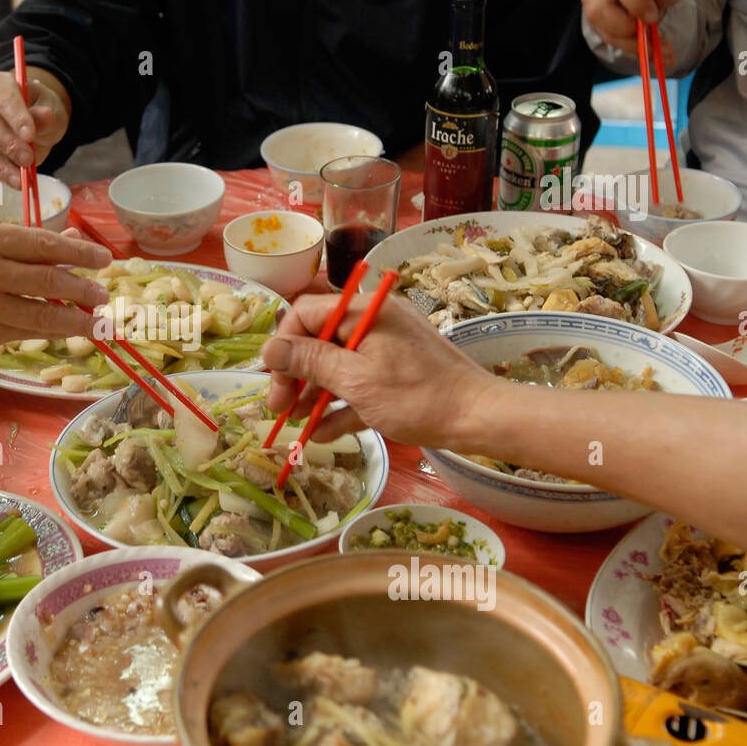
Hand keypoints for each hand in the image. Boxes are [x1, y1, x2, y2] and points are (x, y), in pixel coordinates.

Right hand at [0, 67, 69, 189]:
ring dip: (3, 165)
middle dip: (8, 145)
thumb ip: (45, 113)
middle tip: (29, 160)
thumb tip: (45, 116)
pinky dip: (1, 173)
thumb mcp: (49, 106)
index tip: (30, 135)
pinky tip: (16, 182)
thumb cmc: (40, 107)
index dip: (15, 117)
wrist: (34, 119)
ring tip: (23, 179)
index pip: (3, 98)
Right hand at [0, 224, 113, 356]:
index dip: (78, 253)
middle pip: (48, 279)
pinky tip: (63, 330)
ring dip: (76, 319)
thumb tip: (71, 242)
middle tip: (104, 294)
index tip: (102, 259)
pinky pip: (22, 333)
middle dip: (84, 289)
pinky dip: (47, 332)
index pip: (41, 243)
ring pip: (42, 314)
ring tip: (96, 320)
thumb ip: (18, 245)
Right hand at [260, 295, 496, 447]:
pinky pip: (358, 384)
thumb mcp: (356, 380)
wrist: (478, 419)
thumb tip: (268, 349)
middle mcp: (373, 322)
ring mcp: (386, 349)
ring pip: (336, 366)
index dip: (284, 345)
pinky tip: (321, 433)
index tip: (272, 379)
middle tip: (279, 409)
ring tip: (296, 424)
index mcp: (364, 312)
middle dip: (295, 375)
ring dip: (313, 394)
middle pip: (318, 341)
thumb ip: (310, 361)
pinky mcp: (396, 374)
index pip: (306, 313)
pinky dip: (340, 405)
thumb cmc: (417, 396)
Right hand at [582, 0, 688, 63]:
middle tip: (650, 31)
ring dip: (629, 40)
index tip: (653, 16)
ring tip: (655, 45)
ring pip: (601, 26)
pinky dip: (629, 46)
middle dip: (627, 25)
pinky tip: (649, 49)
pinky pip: (607, 36)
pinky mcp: (593, 18)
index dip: (637, 3)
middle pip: (600, 8)